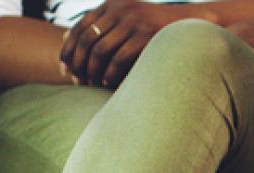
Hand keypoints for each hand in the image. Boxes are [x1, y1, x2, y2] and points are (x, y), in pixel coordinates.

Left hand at [60, 0, 179, 87]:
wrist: (189, 25)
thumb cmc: (154, 29)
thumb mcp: (128, 21)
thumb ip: (105, 26)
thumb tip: (68, 40)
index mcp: (111, 4)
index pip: (80, 26)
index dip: (69, 48)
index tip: (64, 66)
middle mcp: (119, 9)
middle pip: (87, 38)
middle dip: (79, 62)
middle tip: (77, 80)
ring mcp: (133, 21)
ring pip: (100, 50)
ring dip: (93, 70)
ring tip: (92, 83)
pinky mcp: (146, 35)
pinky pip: (119, 58)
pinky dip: (110, 74)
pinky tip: (107, 83)